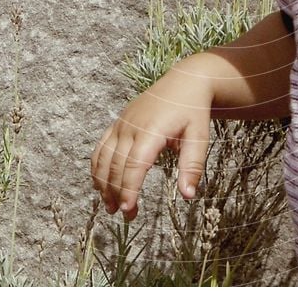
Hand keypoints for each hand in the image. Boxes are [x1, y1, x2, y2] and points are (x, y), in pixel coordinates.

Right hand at [90, 60, 212, 220]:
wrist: (185, 81)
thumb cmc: (193, 110)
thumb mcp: (200, 136)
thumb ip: (193, 165)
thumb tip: (188, 196)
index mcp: (152, 130)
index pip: (134, 165)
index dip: (129, 189)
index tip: (129, 210)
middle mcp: (132, 126)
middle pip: (116, 165)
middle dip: (117, 193)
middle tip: (127, 216)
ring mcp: (122, 122)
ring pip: (103, 157)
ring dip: (103, 183)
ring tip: (110, 207)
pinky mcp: (118, 121)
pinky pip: (101, 146)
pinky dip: (97, 167)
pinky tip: (101, 184)